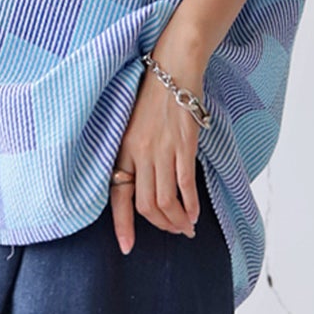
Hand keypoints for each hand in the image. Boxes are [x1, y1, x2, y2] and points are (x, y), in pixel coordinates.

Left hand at [110, 31, 210, 254]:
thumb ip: (135, 155)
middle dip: (160, 225)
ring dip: (177, 220)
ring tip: (186, 228)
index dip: (122, 225)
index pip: (118, 196)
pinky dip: (191, 205)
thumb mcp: (132, 126)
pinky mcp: (184, 145)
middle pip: (147, 205)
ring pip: (166, 200)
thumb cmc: (153, 95)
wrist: (172, 67)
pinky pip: (186, 184)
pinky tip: (195, 214)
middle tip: (173, 232)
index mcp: (122, 150)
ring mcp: (162, 150)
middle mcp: (139, 154)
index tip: (127, 247)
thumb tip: (142, 184)